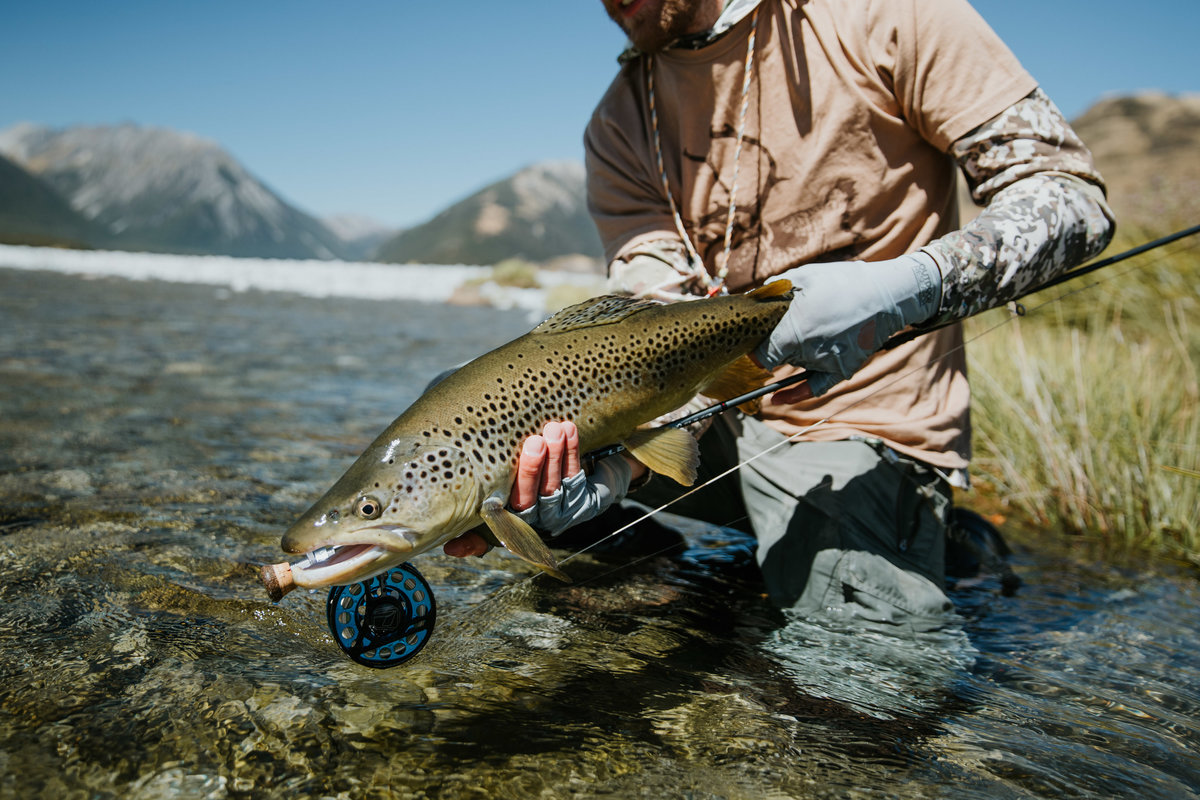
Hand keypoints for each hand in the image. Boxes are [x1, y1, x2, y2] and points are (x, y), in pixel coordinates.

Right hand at [442, 421, 646, 556]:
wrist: (580, 487)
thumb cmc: (527, 481)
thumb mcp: (501, 493)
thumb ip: (478, 508)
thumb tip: (449, 541)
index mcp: (509, 520)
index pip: (490, 528)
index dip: (473, 539)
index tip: (457, 541)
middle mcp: (533, 522)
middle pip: (529, 499)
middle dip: (531, 470)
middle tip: (534, 443)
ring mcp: (558, 513)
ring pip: (554, 486)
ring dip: (556, 456)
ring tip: (554, 430)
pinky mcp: (581, 501)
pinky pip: (575, 474)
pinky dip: (572, 451)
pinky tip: (568, 430)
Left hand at [753, 253, 940, 395]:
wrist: (888, 294)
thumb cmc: (843, 282)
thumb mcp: (802, 277)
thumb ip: (773, 291)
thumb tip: (752, 301)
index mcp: (793, 329)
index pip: (759, 351)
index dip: (753, 344)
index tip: (753, 335)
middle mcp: (806, 350)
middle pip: (775, 357)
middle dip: (773, 343)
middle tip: (778, 327)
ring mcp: (824, 363)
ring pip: (794, 364)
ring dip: (792, 354)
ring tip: (808, 329)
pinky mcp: (841, 370)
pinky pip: (813, 388)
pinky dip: (794, 395)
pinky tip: (777, 398)